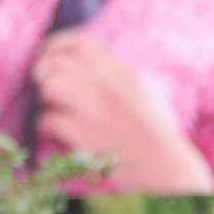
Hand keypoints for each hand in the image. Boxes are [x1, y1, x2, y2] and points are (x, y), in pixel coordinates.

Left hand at [31, 30, 213, 192]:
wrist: (168, 171)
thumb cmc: (155, 137)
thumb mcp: (144, 96)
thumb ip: (116, 77)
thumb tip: (83, 65)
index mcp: (123, 75)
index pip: (82, 42)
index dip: (58, 45)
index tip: (50, 56)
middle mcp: (110, 88)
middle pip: (59, 62)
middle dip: (46, 74)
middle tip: (49, 89)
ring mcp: (97, 111)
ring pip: (51, 86)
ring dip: (47, 99)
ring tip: (58, 110)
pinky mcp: (86, 135)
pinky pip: (49, 120)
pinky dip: (48, 128)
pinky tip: (60, 134)